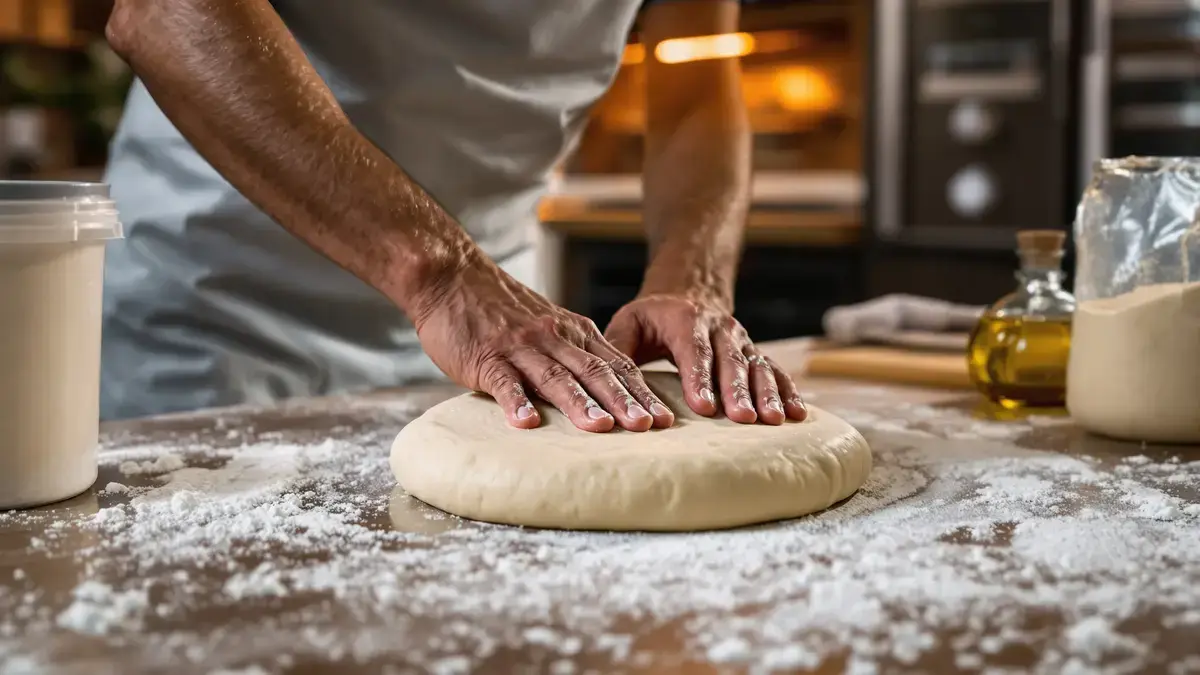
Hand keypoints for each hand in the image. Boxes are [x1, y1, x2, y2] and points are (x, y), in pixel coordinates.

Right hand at [411, 255, 675, 432]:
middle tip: (649, 427)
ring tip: (602, 427)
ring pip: (556, 376)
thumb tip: (606, 390)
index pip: (617, 364)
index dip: (642, 392)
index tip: (666, 419)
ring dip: (581, 403)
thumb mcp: (548, 324)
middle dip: (624, 400)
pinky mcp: (486, 357)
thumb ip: (573, 352)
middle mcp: (553, 338)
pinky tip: (527, 422)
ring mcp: (520, 347)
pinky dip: (516, 401)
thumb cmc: (499, 309)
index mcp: (572, 332)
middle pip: (595, 371)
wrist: (452, 278)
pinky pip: (504, 381)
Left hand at [604, 292, 806, 424]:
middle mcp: (719, 328)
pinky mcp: (754, 353)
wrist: (689, 292)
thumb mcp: (630, 322)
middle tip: (743, 419)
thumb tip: (604, 381)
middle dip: (738, 391)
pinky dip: (788, 390)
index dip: (699, 379)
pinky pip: (775, 371)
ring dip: (767, 393)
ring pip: (758, 366)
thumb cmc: (653, 317)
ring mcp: (741, 340)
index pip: (693, 352)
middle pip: (730, 362)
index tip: (703, 406)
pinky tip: (798, 413)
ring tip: (775, 419)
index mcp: (685, 320)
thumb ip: (619, 349)